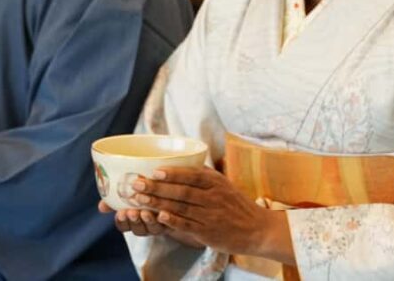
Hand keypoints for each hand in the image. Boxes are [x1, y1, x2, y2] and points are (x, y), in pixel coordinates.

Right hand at [97, 200, 203, 247]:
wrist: (184, 196)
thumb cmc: (153, 192)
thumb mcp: (134, 193)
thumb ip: (117, 199)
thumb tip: (101, 207)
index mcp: (136, 219)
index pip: (124, 226)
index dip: (122, 222)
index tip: (121, 213)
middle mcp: (149, 226)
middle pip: (138, 229)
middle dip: (134, 221)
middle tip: (131, 212)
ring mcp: (163, 225)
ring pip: (153, 228)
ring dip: (148, 221)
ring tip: (146, 212)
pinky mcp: (178, 222)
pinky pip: (170, 225)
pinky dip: (165, 220)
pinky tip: (163, 213)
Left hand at [129, 167, 291, 260]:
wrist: (256, 229)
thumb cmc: (236, 205)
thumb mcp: (224, 184)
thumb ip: (203, 175)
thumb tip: (181, 161)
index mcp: (216, 182)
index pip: (191, 175)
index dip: (172, 173)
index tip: (153, 171)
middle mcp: (213, 197)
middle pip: (182, 191)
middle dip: (157, 188)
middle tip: (137, 184)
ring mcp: (210, 216)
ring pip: (181, 207)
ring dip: (159, 203)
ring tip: (141, 199)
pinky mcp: (208, 232)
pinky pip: (187, 225)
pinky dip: (173, 220)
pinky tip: (160, 216)